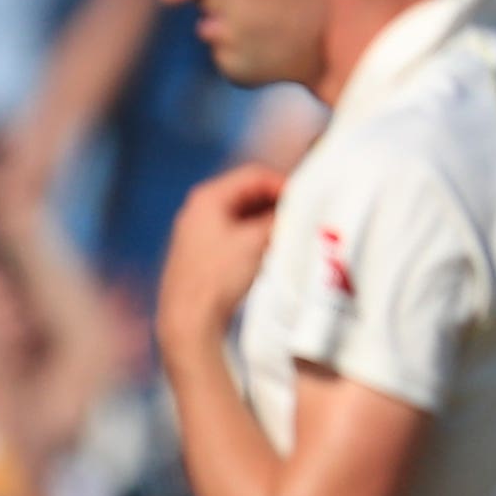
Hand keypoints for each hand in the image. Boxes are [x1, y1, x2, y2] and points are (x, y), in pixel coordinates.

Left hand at [157, 163, 285, 353]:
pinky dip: (255, 236)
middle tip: (302, 215)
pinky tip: (270, 249)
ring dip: (267, 221)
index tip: (307, 199)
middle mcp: (196, 210)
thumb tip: (303, 207)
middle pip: (248, 194)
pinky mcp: (200, 254)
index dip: (284, 184)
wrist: (189, 320)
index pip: (255, 175)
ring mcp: (196, 232)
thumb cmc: (219, 276)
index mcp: (207, 198)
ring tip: (289, 233)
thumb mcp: (258, 240)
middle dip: (277, 203)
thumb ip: (281, 217)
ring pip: (243, 215)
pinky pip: (235, 234)